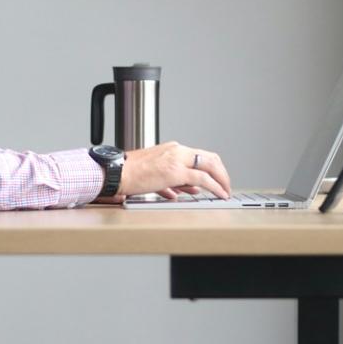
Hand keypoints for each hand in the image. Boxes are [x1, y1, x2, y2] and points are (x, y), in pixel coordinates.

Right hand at [104, 142, 231, 201]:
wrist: (116, 172)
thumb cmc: (130, 174)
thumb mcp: (156, 175)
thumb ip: (174, 182)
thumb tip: (188, 190)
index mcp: (172, 149)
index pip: (201, 155)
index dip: (214, 167)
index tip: (219, 177)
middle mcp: (177, 151)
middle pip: (210, 158)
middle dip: (222, 173)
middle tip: (226, 185)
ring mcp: (177, 160)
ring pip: (210, 167)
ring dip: (222, 180)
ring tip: (225, 191)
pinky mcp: (175, 172)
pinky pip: (203, 179)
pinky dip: (215, 187)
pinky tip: (219, 194)